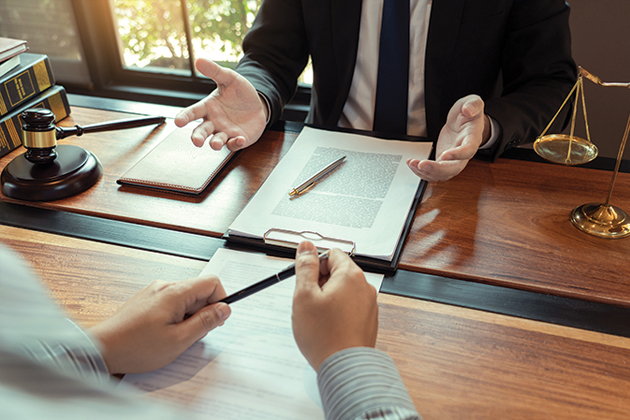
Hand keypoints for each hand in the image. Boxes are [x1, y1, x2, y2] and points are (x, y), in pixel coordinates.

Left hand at [90, 276, 230, 374]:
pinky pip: (171, 303)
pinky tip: (163, 334)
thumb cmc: (135, 347)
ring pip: (185, 298)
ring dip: (188, 317)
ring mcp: (154, 292)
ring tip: (174, 337)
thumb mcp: (179, 340)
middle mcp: (164, 286)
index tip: (216, 320)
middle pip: (199, 291)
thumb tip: (224, 309)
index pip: (211, 282)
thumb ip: (205, 322)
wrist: (101, 349)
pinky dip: (175, 317)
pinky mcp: (147, 300)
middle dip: (202, 313)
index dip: (220, 301)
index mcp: (174, 292)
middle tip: (192, 335)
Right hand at [175, 57, 266, 150]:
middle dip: (197, 137)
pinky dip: (235, 143)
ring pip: (216, 141)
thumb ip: (215, 71)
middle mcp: (214, 122)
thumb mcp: (229, 78)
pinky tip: (240, 139)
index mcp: (208, 107)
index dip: (185, 117)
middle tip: (196, 141)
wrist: (258, 104)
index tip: (178, 122)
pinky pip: (234, 144)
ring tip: (215, 144)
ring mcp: (225, 132)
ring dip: (215, 143)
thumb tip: (198, 60)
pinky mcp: (237, 139)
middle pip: (201, 132)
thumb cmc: (240, 92)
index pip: (192, 112)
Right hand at [291, 241, 377, 370]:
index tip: (306, 279)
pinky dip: (338, 312)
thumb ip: (305, 267)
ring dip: (328, 298)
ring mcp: (369, 304)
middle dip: (321, 282)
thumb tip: (306, 247)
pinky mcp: (368, 320)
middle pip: (339, 272)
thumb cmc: (324, 335)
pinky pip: (350, 307)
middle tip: (309, 301)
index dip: (315, 265)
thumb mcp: (304, 295)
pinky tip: (328, 327)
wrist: (345, 367)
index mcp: (350, 276)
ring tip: (318, 317)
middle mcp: (364, 287)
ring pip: (343, 291)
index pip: (332, 254)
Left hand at [407, 94, 490, 181]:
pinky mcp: (443, 161)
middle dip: (437, 169)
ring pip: (442, 174)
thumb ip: (473, 105)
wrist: (465, 122)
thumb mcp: (473, 102)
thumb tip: (468, 110)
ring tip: (412, 164)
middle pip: (454, 168)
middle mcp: (463, 154)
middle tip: (422, 165)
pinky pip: (434, 172)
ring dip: (426, 172)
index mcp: (472, 139)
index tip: (445, 155)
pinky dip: (422, 171)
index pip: (468, 150)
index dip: (458, 155)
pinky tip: (412, 164)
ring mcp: (453, 160)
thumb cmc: (469, 114)